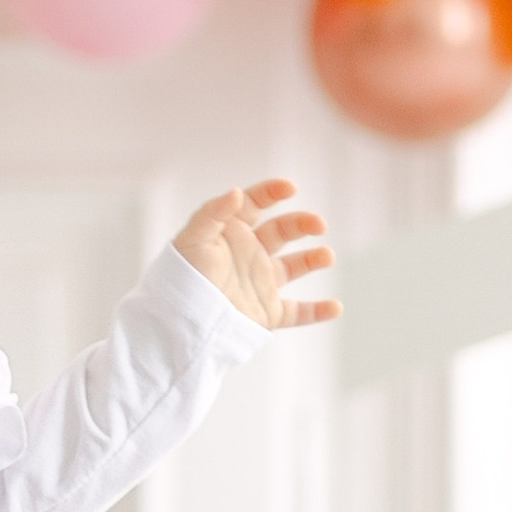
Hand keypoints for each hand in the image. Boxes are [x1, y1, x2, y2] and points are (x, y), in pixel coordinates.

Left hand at [172, 180, 340, 331]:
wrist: (175, 323)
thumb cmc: (179, 278)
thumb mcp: (192, 239)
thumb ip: (213, 213)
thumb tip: (237, 192)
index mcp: (231, 233)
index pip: (256, 204)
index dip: (273, 192)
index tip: (290, 188)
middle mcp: (249, 255)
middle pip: (282, 231)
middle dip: (302, 224)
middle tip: (319, 224)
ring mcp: (260, 284)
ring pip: (294, 267)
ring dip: (314, 259)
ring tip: (327, 256)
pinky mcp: (266, 313)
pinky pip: (297, 313)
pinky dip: (317, 311)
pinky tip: (336, 306)